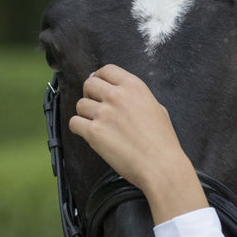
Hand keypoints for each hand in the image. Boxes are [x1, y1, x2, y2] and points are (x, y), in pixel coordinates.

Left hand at [68, 64, 207, 222]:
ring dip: (85, 114)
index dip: (99, 77)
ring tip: (96, 125)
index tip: (98, 87)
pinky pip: (74, 123)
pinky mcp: (94, 132)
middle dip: (90, 94)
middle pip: (89, 84)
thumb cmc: (163, 142)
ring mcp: (104, 113)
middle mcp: (117, 96)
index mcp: (134, 86)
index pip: (106, 70)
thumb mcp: (157, 109)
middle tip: (95, 107)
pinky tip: (89, 134)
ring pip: (80, 104)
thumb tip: (124, 95)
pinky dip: (79, 128)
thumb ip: (138, 98)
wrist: (161, 165)